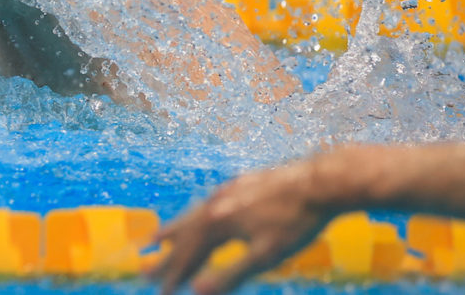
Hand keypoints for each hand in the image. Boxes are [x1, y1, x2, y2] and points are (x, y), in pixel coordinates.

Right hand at [147, 159, 331, 294]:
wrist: (320, 181)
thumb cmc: (295, 221)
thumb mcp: (265, 255)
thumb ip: (230, 274)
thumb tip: (198, 293)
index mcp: (218, 222)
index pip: (189, 255)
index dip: (174, 275)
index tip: (160, 292)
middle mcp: (215, 204)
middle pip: (185, 234)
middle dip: (166, 256)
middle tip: (143, 270)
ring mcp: (227, 191)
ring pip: (194, 215)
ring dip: (174, 231)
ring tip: (157, 238)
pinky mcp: (240, 184)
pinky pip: (207, 204)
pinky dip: (195, 216)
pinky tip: (201, 216)